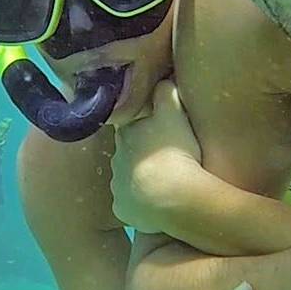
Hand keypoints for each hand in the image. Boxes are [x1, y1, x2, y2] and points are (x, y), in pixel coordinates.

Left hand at [111, 81, 204, 233]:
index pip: (131, 125)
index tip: (159, 131)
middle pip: (128, 153)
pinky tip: (160, 204)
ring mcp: (117, 185)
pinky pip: (132, 205)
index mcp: (126, 133)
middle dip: (141, 154)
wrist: (172, 196)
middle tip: (166, 158)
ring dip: (142, 180)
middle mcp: (116, 158)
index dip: (144, 127)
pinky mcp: (122, 209)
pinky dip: (143, 204)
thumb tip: (162, 80)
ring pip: (128, 179)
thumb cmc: (175, 150)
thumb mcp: (174, 113)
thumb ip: (166, 93)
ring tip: (166, 184)